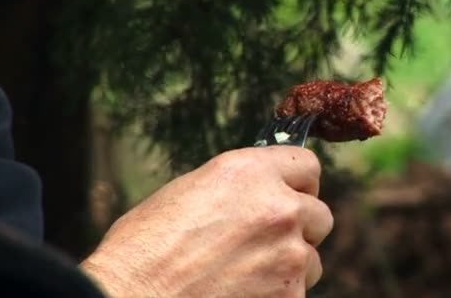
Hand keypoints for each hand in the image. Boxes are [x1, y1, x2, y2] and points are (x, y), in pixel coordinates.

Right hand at [80, 146, 332, 296]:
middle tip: (266, 239)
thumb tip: (263, 190)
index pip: (308, 165)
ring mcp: (288, 256)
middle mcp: (278, 208)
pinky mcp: (289, 296)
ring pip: (311, 257)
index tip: (291, 193)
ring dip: (289, 262)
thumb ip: (240, 187)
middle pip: (318, 214)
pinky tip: (243, 293)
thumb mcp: (190, 190)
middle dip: (297, 225)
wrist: (131, 297)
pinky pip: (298, 290)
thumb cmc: (144, 247)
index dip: (298, 182)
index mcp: (250, 173)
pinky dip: (278, 293)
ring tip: (247, 272)